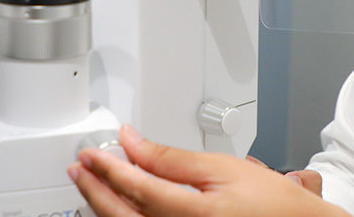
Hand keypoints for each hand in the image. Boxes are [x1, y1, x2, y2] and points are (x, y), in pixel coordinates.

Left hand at [69, 125, 347, 216]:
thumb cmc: (272, 204)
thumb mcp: (223, 168)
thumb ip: (172, 159)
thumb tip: (134, 143)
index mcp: (191, 215)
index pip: (135, 188)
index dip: (108, 167)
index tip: (92, 152)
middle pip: (121, 216)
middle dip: (95, 190)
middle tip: (81, 167)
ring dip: (103, 207)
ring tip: (91, 185)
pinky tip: (117, 209)